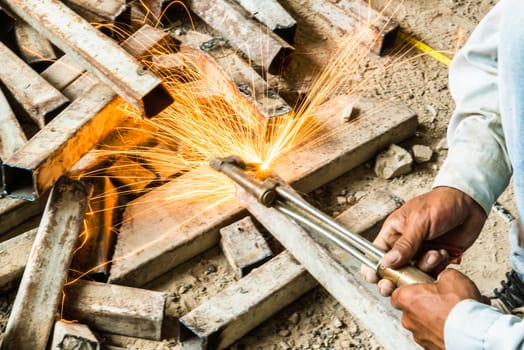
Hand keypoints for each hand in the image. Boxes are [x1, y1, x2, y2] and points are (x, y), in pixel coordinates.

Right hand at [361, 186, 486, 295]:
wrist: (470, 203)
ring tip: (435, 254)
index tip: (375, 278)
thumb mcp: (420, 221)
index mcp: (393, 231)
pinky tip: (444, 253)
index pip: (376, 253)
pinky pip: (432, 272)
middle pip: (393, 269)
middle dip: (395, 278)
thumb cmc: (441, 202)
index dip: (373, 267)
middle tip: (401, 283)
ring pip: (414, 272)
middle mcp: (404, 244)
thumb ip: (405, 244)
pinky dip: (438, 267)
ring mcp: (420, 252)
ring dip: (424, 268)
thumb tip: (387, 262)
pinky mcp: (436, 258)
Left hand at [391, 269, 484, 349]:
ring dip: (433, 318)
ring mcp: (419, 335)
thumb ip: (441, 275)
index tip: (418, 287)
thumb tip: (444, 277)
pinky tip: (455, 325)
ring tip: (451, 313)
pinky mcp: (430, 347)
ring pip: (421, 323)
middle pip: (410, 308)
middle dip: (424, 304)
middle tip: (440, 299)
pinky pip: (432, 336)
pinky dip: (441, 331)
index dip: (408, 288)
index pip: (396, 293)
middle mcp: (408, 319)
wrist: (475, 333)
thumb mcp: (452, 277)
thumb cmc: (461, 308)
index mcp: (407, 299)